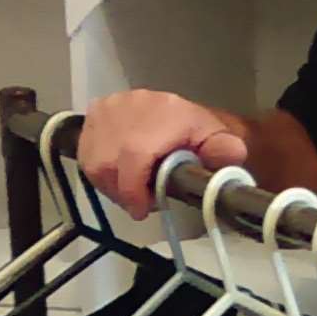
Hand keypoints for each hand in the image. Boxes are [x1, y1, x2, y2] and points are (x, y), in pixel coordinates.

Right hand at [77, 89, 247, 220]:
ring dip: (111, 183)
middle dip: (124, 191)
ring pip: (94, 161)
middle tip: (142, 201)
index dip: (132, 189)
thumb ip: (225, 151)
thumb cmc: (198, 133)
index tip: (141, 210)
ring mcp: (110, 108)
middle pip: (109, 164)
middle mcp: (131, 105)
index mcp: (164, 113)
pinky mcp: (95, 112)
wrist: (183, 113)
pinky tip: (118, 173)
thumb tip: (231, 156)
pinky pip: (85, 153)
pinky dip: (100, 170)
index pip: (134, 156)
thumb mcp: (218, 141)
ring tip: (133, 186)